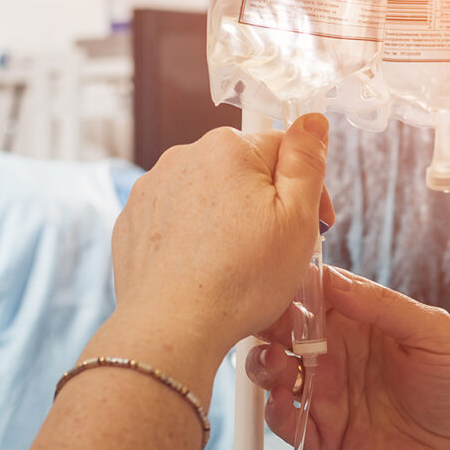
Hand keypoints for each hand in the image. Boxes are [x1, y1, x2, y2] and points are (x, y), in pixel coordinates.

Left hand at [109, 114, 333, 359]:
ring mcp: (151, 189)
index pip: (283, 149)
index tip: (316, 227)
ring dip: (228, 220)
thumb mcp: (297, 219)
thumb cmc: (241, 280)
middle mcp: (183, 157)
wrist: (172, 328)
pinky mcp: (133, 222)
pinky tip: (205, 270)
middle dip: (265, 203)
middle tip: (276, 251)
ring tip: (238, 265)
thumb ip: (307, 162)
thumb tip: (312, 121)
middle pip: (243, 171)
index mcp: (227, 148)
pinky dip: (194, 238)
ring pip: (209, 196)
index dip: (308, 189)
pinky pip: (176, 220)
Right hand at [247, 268, 449, 449]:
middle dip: (268, 322)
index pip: (315, 293)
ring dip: (263, 363)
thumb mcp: (432, 332)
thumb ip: (382, 304)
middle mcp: (338, 353)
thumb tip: (332, 278)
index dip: (294, 285)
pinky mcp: (325, 432)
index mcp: (361, 322)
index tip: (278, 280)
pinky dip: (274, 409)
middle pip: (285, 330)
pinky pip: (286, 420)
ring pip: (275, 371)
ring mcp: (329, 392)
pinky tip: (284, 399)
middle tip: (265, 322)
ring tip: (275, 362)